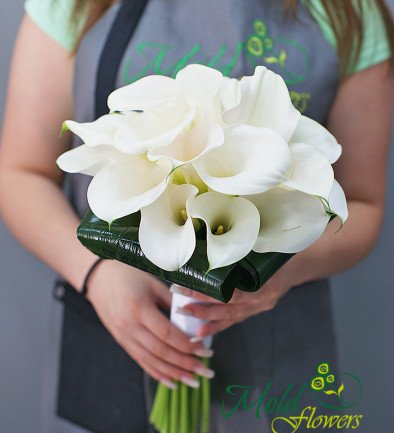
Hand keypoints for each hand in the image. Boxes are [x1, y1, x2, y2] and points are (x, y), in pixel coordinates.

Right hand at [86, 260, 214, 387]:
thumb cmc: (129, 275)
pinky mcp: (121, 341)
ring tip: (193, 381)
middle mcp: (130, 326)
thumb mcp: (153, 283)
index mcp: (140, 308)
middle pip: (161, 351)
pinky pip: (141, 361)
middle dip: (186, 364)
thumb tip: (192, 319)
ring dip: (174, 373)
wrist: (99, 278)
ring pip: (152, 361)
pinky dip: (157, 373)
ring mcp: (124, 336)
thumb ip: (171, 301)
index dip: (187, 345)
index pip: (167, 333)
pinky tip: (172, 382)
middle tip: (205, 371)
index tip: (205, 350)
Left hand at [176, 260, 297, 336]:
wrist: (301, 264)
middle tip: (180, 306)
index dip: (206, 293)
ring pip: (231, 317)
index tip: (184, 287)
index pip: (230, 293)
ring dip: (207, 320)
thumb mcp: (263, 249)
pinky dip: (218, 325)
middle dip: (202, 309)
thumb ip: (241, 252)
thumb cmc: (279, 252)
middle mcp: (261, 299)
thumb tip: (211, 246)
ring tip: (187, 320)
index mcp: (263, 283)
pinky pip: (236, 320)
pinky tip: (202, 330)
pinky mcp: (257, 310)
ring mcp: (260, 306)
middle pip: (228, 308)